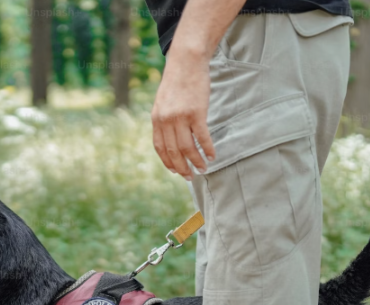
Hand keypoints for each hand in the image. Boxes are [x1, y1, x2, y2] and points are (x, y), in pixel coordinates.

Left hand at [151, 48, 216, 180]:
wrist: (186, 61)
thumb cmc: (177, 81)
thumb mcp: (163, 101)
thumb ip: (164, 119)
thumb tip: (170, 137)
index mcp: (156, 118)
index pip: (160, 147)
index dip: (168, 162)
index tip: (175, 171)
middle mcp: (166, 120)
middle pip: (174, 151)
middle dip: (182, 167)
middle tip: (190, 176)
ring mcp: (181, 117)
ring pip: (188, 147)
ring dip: (196, 161)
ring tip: (203, 168)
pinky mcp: (196, 112)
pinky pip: (202, 137)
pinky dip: (208, 148)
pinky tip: (212, 155)